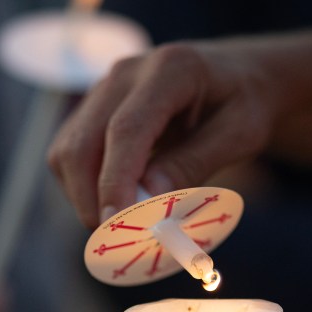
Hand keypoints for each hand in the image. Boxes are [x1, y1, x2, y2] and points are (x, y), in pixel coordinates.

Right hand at [48, 40, 281, 227]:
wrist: (237, 79)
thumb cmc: (244, 106)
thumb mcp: (239, 135)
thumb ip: (195, 162)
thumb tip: (149, 197)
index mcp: (171, 70)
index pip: (126, 130)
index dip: (116, 182)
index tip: (117, 226)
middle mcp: (126, 74)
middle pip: (82, 143)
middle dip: (92, 200)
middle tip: (121, 241)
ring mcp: (102, 90)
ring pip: (66, 153)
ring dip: (85, 198)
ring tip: (123, 225)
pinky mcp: (91, 110)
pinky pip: (69, 155)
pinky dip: (84, 188)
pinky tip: (118, 204)